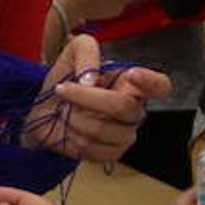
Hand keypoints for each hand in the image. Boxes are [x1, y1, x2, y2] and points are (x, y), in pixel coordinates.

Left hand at [26, 33, 170, 161]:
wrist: (44, 106)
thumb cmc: (65, 77)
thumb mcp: (73, 51)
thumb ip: (86, 52)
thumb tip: (91, 81)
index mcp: (131, 83)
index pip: (159, 86)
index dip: (151, 82)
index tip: (132, 75)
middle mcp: (134, 109)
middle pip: (123, 106)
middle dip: (86, 97)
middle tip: (62, 88)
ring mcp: (124, 134)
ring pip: (102, 129)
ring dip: (73, 117)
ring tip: (64, 109)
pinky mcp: (110, 153)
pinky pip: (93, 149)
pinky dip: (72, 136)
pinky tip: (68, 127)